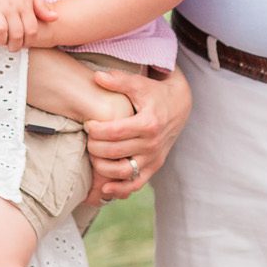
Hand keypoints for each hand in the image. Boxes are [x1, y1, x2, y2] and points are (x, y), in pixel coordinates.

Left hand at [84, 67, 190, 201]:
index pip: (116, 132)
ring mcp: (154, 158)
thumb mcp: (139, 84)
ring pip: (124, 172)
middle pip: (116, 152)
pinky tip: (104, 189)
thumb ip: (118, 80)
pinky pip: (136, 184)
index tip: (87, 124)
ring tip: (92, 157)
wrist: (179, 106)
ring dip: (103, 169)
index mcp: (149, 123)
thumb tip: (97, 76)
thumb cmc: (154, 93)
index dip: (96, 130)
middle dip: (95, 147)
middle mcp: (153, 143)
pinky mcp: (154, 167)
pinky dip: (120, 190)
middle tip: (87, 139)